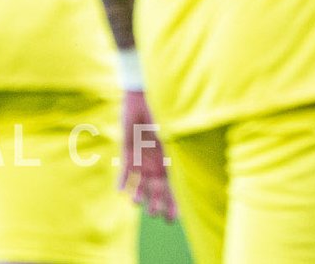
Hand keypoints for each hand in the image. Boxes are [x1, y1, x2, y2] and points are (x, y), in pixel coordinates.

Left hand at [120, 89, 177, 220]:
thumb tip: (194, 170)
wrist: (146, 95)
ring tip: (136, 201)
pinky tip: (120, 191)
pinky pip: (124, 169)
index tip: (173, 218)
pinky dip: (122, 180)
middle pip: (157, 189)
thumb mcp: (175, 133)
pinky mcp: (128, 150)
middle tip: (155, 213)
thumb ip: (180, 151)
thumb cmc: (166, 111)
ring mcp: (143, 157)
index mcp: (173, 160)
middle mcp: (158, 162)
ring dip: (138, 193)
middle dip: (157, 203)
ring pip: (140, 183)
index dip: (175, 203)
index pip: (175, 187)